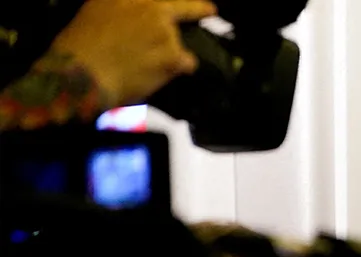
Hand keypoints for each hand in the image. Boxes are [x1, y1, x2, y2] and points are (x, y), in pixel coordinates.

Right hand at [50, 0, 217, 106]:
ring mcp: (164, 30)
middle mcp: (150, 7)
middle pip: (184, 7)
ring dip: (170, 53)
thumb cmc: (79, 46)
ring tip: (146, 64)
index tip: (198, 2)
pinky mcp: (172, 54)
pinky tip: (161, 74)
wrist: (81, 72)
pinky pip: (188, 63)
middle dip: (199, 8)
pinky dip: (179, 70)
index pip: (167, 0)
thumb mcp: (96, 10)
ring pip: (179, 42)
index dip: (183, 2)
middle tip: (209, 10)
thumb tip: (134, 14)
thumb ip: (122, 7)